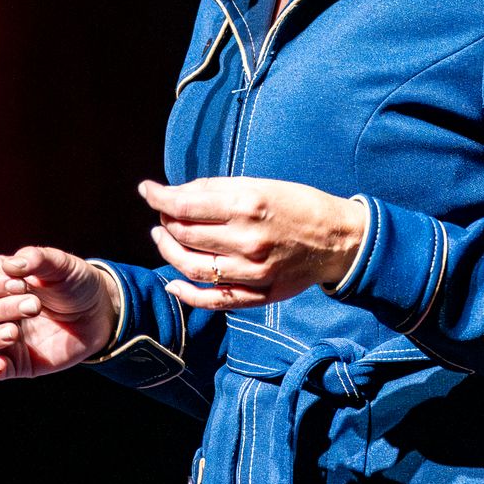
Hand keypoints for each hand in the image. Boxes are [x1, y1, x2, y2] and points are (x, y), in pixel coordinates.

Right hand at [0, 246, 119, 380]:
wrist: (100, 312)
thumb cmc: (76, 282)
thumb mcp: (62, 264)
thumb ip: (37, 259)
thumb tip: (9, 266)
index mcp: (2, 279)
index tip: (19, 284)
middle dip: (3, 307)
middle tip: (35, 305)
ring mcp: (6, 335)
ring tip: (15, 332)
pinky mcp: (19, 361)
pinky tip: (1, 363)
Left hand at [141, 176, 365, 309]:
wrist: (337, 239)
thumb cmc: (298, 204)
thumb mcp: (261, 184)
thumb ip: (220, 189)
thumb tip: (180, 194)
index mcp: (248, 204)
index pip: (187, 204)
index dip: (159, 196)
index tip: (146, 189)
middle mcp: (247, 239)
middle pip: (185, 234)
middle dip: (165, 221)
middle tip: (160, 212)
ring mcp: (252, 271)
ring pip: (193, 267)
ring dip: (169, 252)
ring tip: (161, 238)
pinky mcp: (258, 294)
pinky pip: (213, 299)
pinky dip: (187, 294)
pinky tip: (172, 283)